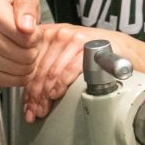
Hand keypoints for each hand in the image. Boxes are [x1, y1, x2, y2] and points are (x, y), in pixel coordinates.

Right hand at [0, 0, 41, 86]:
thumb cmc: (9, 5)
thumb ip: (27, 6)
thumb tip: (26, 25)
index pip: (21, 35)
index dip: (33, 36)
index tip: (31, 30)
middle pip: (19, 54)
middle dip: (31, 50)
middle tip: (29, 42)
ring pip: (14, 68)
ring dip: (26, 63)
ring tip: (23, 49)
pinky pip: (5, 79)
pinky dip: (17, 74)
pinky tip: (17, 62)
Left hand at [23, 24, 138, 122]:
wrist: (117, 47)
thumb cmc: (88, 53)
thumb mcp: (61, 54)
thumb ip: (44, 66)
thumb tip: (27, 95)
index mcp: (46, 34)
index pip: (29, 64)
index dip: (26, 87)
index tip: (27, 105)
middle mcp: (57, 33)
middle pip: (38, 70)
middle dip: (35, 96)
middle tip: (35, 111)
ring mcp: (72, 39)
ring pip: (51, 72)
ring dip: (45, 95)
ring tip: (43, 109)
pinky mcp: (87, 47)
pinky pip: (68, 71)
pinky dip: (60, 86)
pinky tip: (56, 95)